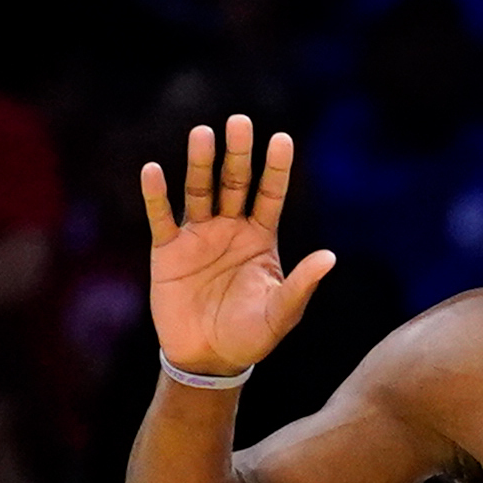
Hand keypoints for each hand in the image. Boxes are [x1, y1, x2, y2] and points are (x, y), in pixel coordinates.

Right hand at [140, 115, 337, 380]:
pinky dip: (156, 195)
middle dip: (237, 154)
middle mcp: (230, 228)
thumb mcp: (280, 314)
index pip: (271, 194)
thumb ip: (301, 285)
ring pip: (199, 190)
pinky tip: (153, 170)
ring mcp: (198, 235)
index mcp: (260, 237)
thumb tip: (329, 258)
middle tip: (240, 122)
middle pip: (234, 182)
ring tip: (202, 134)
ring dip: (200, 163)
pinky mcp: (167, 250)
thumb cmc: (250, 337)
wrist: (207, 359)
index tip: (281, 139)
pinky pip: (161, 216)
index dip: (276, 168)